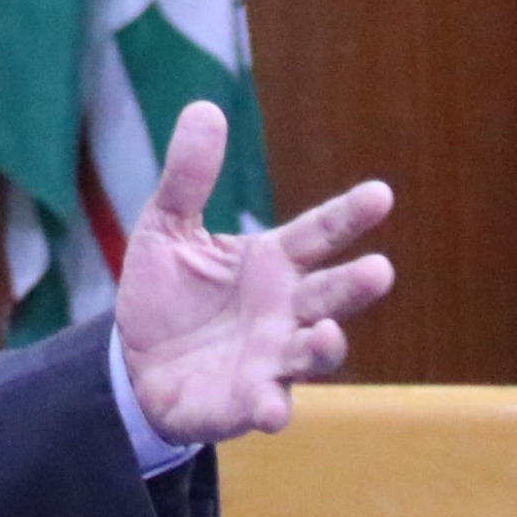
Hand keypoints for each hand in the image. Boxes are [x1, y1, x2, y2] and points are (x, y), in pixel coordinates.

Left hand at [112, 101, 393, 443]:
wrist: (135, 366)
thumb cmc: (166, 295)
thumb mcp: (166, 228)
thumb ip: (187, 177)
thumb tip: (205, 108)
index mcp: (273, 263)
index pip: (319, 233)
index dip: (349, 216)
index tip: (381, 195)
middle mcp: (285, 311)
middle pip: (329, 295)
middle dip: (355, 286)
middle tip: (380, 270)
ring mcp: (272, 359)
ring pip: (312, 354)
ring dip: (324, 348)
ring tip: (327, 336)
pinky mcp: (246, 401)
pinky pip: (267, 404)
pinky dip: (271, 407)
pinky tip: (271, 409)